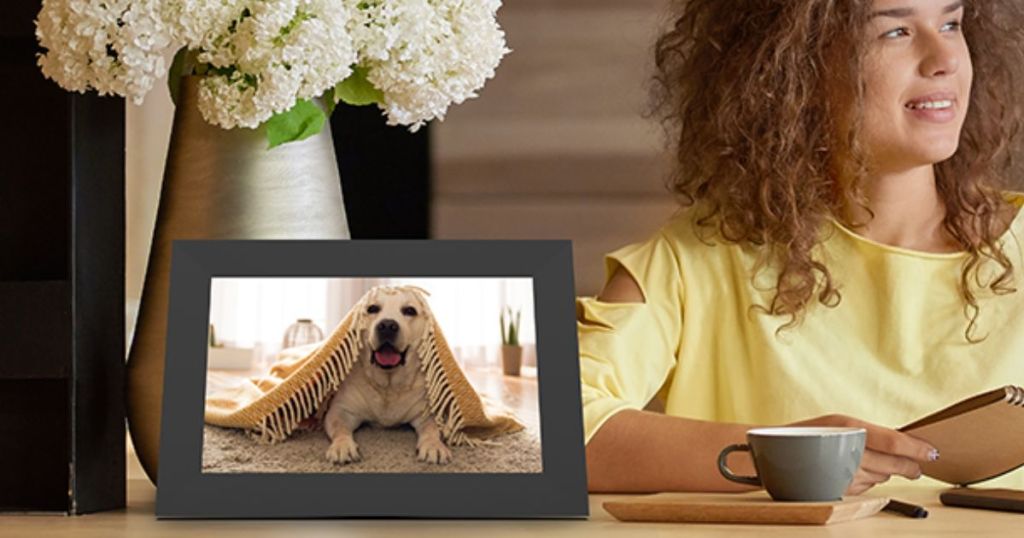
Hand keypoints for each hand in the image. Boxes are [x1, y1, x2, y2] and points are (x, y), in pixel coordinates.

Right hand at [790, 414, 937, 494]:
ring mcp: (843, 473)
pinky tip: (857, 471)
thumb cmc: (807, 434)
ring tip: (880, 464)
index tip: (932, 452)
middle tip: (918, 466)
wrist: (774, 454)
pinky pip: (867, 487)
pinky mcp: (840, 489)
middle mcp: (847, 451)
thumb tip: (904, 444)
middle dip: (910, 466)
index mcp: (848, 429)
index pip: (894, 442)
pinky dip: (869, 480)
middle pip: (895, 464)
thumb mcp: (838, 424)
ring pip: (883, 477)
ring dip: (887, 472)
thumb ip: (870, 433)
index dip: (916, 448)